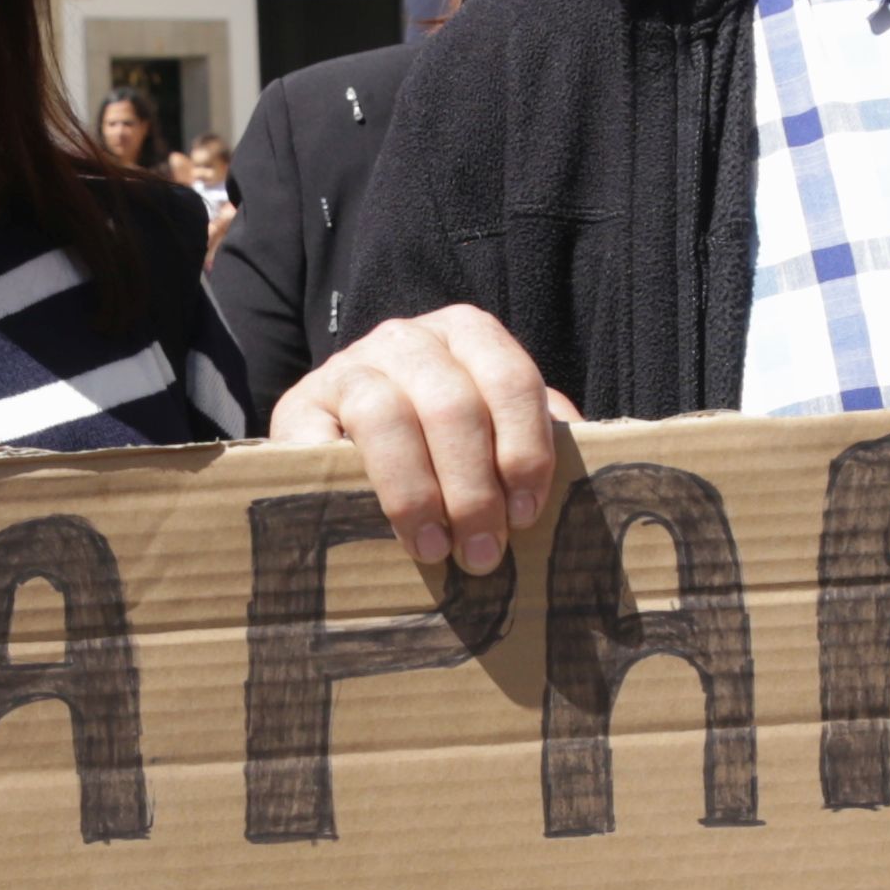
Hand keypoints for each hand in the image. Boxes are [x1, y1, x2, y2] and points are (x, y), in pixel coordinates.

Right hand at [267, 305, 581, 575]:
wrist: (341, 439)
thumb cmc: (439, 448)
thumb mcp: (492, 431)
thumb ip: (534, 440)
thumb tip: (589, 474)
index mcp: (468, 334)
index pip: (510, 380)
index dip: (524, 451)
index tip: (526, 516)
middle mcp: (408, 337)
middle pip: (451, 405)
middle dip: (473, 489)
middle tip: (483, 555)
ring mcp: (350, 365)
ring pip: (386, 417)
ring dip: (415, 493)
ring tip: (433, 551)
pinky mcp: (299, 404)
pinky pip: (320, 441)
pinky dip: (348, 485)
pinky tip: (368, 524)